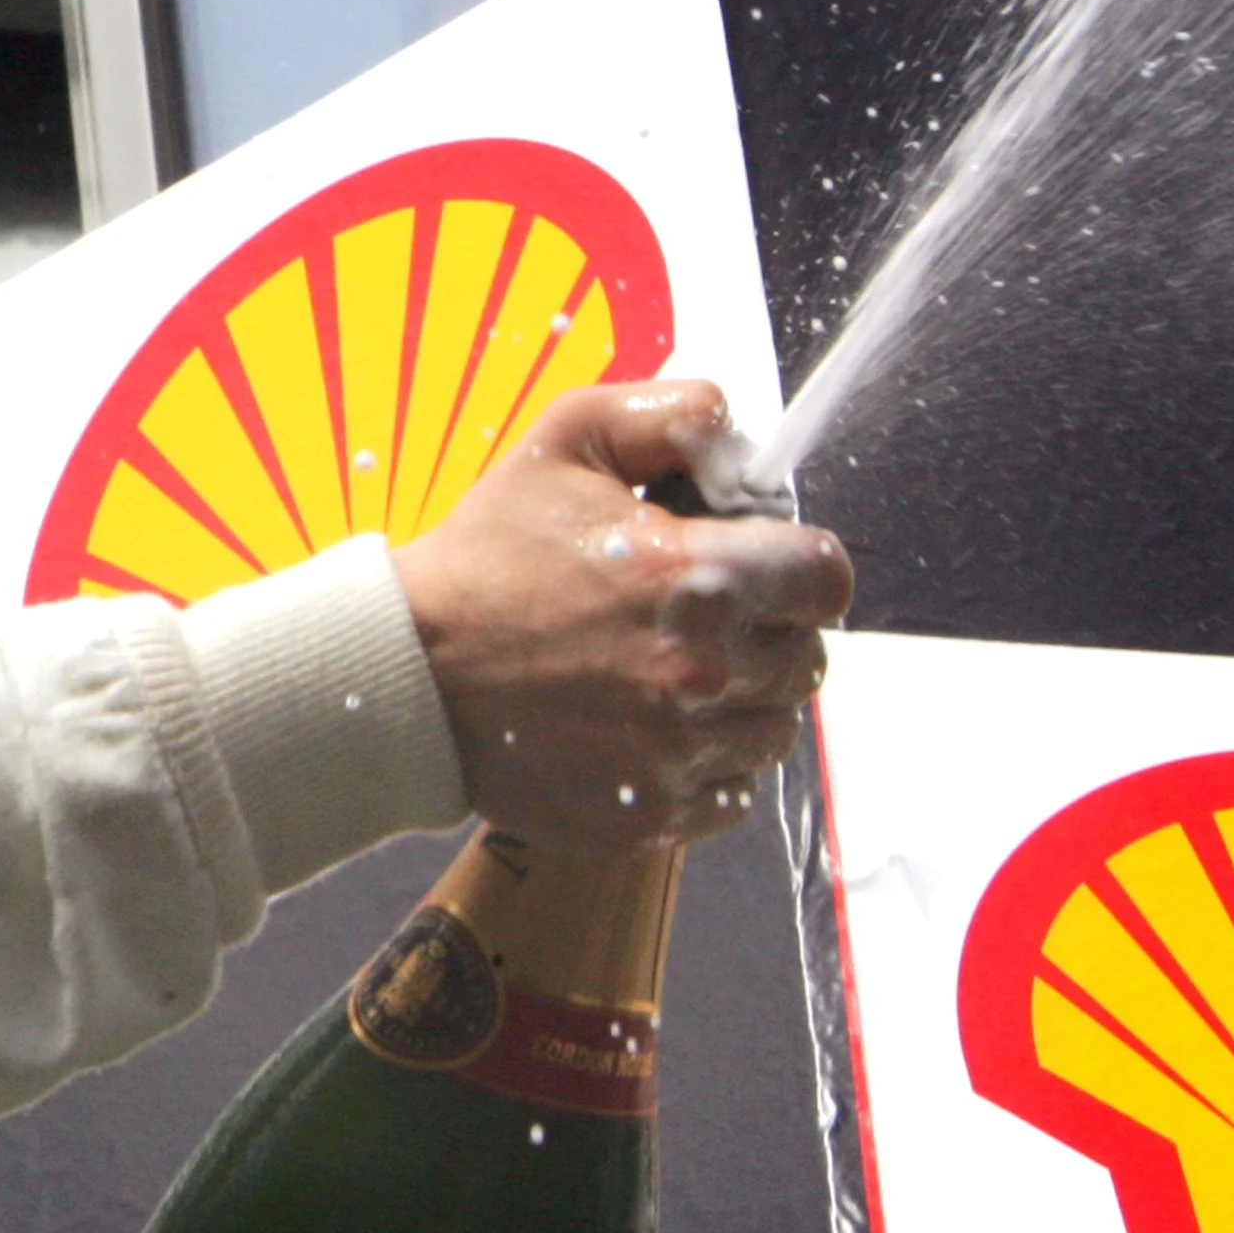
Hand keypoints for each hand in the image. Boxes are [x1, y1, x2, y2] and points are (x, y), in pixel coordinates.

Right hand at [393, 381, 851, 855]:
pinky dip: (704, 769)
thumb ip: (672, 415)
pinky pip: (729, 797)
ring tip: (672, 681)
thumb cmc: (484, 560)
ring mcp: (675, 756)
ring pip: (773, 733)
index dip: (800, 568)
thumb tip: (740, 434)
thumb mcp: (565, 442)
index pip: (826, 579)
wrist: (407, 676)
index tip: (763, 571)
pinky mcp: (647, 817)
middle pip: (806, 660)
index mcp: (696, 578)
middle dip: (767, 634)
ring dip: (740, 705)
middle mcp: (698, 673)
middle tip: (702, 624)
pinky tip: (650, 734)